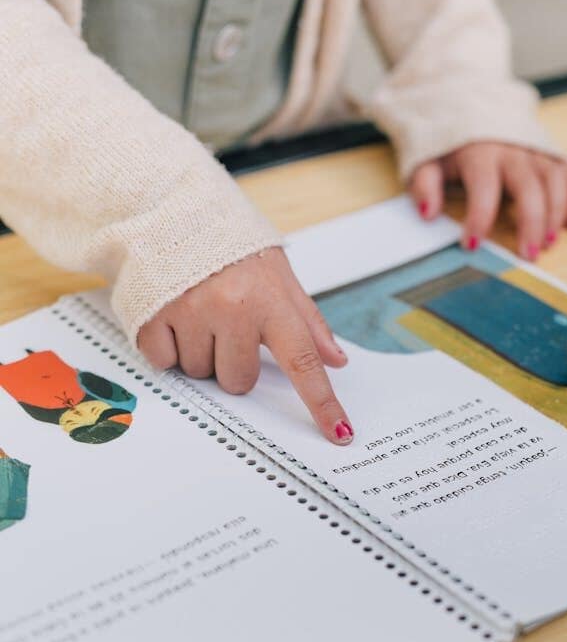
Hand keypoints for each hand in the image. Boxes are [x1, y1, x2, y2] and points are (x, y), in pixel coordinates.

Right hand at [138, 248, 353, 444]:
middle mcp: (233, 308)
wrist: (170, 210)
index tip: (339, 432)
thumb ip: (308, 322)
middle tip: (226, 326)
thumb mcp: (278, 275)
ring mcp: (190, 312)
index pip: (304, 361)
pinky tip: (173, 317)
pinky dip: (167, 348)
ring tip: (198, 313)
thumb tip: (337, 360)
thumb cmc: (230, 247)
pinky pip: (164, 362)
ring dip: (200, 353)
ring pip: (201, 374)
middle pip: (239, 380)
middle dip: (232, 362)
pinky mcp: (151, 316)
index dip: (322, 402)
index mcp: (270, 300)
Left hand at [410, 142, 566, 259]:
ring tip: (550, 242)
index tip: (472, 245)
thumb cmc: (449, 142)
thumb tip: (427, 213)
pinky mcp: (551, 153)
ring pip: (555, 180)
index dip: (479, 218)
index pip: (483, 187)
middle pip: (530, 186)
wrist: (470, 100)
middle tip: (529, 254)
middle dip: (532, 222)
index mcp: (480, 151)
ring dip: (557, 213)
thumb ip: (425, 185)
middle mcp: (513, 149)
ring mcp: (536, 149)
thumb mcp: (426, 158)